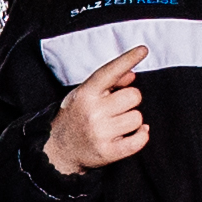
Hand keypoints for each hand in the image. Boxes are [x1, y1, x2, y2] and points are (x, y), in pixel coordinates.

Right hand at [42, 46, 151, 175]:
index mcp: (86, 93)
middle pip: (133, 96)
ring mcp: (100, 132)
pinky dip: (141, 136)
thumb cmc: (75, 117)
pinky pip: (139, 140)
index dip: (128, 58)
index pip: (110, 71)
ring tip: (117, 123)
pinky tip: (136, 133)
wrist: (57, 149)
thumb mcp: (84, 94)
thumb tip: (132, 73)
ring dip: (132, 120)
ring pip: (138, 118)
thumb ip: (109, 82)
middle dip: (130, 100)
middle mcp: (93, 111)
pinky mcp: (108, 152)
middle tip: (117, 107)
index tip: (143, 50)